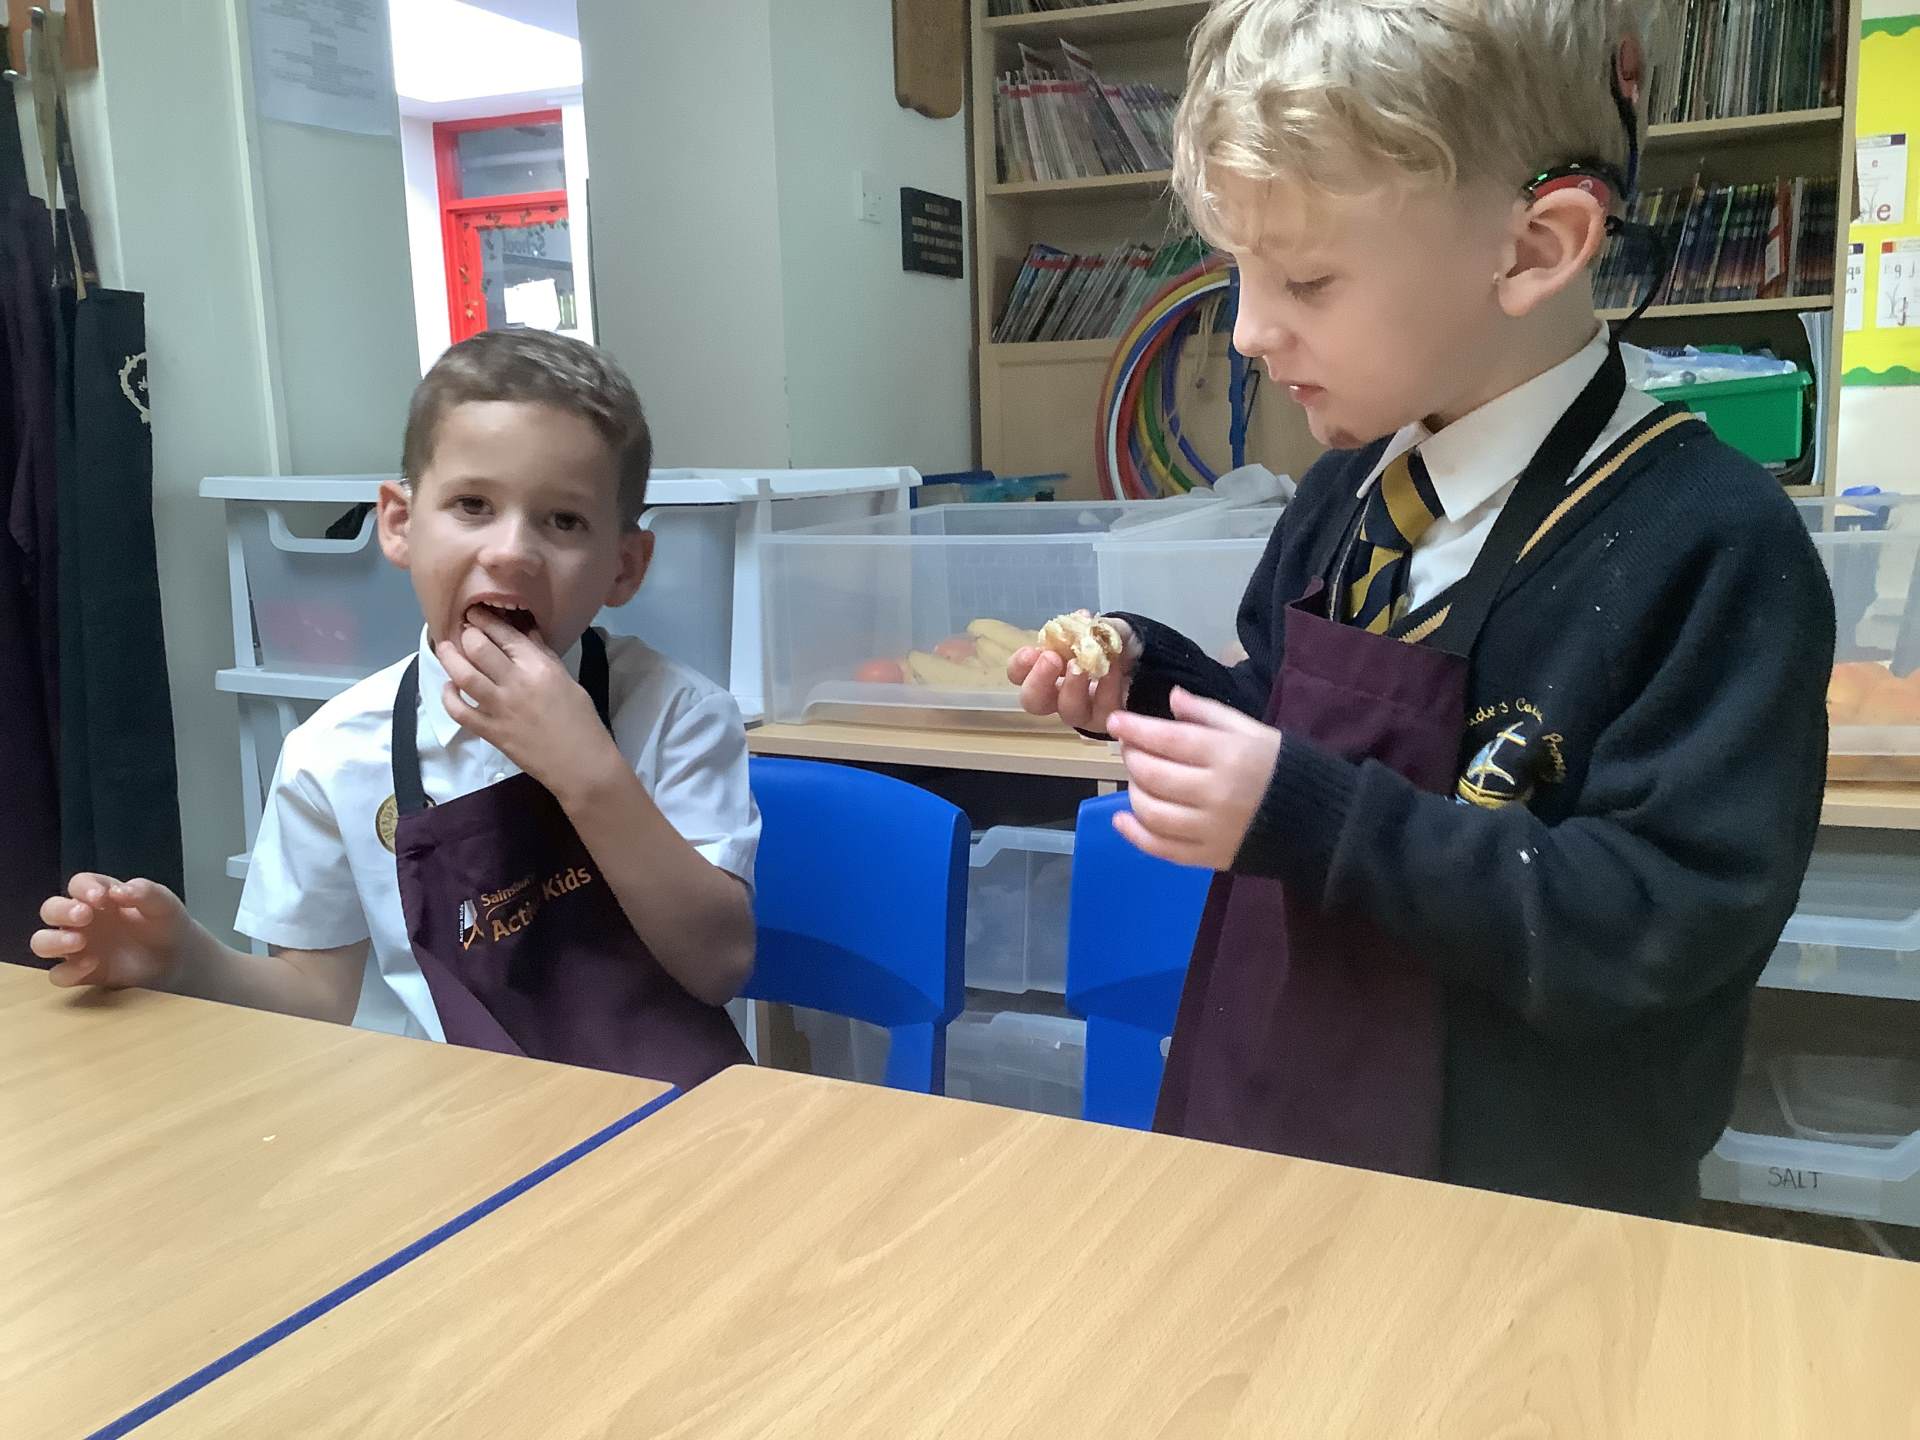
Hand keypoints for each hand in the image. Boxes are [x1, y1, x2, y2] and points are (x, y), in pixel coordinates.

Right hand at [32, 874, 187, 989]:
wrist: (178, 957)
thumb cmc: (165, 923)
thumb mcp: (163, 903)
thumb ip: (145, 892)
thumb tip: (120, 890)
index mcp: (99, 895)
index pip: (79, 884)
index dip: (84, 888)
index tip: (100, 897)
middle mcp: (81, 919)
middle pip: (51, 909)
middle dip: (61, 910)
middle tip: (84, 915)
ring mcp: (77, 947)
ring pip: (43, 942)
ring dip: (53, 941)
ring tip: (78, 941)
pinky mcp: (81, 972)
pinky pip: (59, 974)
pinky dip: (69, 971)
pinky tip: (92, 964)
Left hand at [435, 610, 620, 802]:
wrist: (581, 764)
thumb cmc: (582, 721)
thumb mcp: (567, 680)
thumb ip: (543, 656)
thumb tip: (525, 633)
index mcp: (539, 667)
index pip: (505, 633)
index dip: (485, 619)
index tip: (475, 613)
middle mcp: (516, 682)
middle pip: (478, 647)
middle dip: (466, 633)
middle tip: (461, 630)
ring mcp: (500, 707)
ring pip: (463, 674)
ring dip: (449, 657)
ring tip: (445, 648)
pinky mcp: (490, 730)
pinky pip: (459, 710)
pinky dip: (448, 696)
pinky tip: (449, 686)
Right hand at [1007, 617, 1135, 733]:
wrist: (1145, 658)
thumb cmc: (1113, 642)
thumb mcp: (1101, 627)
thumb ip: (1088, 625)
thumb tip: (1079, 619)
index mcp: (1046, 669)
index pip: (1019, 674)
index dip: (1019, 666)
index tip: (1030, 652)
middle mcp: (1058, 694)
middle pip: (1032, 701)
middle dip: (1038, 681)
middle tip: (1051, 660)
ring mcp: (1082, 711)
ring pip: (1068, 711)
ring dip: (1073, 686)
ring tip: (1082, 665)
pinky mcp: (1106, 720)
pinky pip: (1102, 710)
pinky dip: (1106, 688)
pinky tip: (1112, 668)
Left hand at [1107, 688, 1282, 868]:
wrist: (1318, 821)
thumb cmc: (1281, 767)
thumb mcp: (1252, 730)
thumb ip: (1209, 713)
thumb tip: (1171, 698)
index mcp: (1229, 756)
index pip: (1169, 740)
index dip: (1136, 729)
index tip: (1115, 721)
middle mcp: (1217, 794)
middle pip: (1154, 775)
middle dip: (1133, 757)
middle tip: (1131, 748)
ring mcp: (1211, 829)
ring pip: (1152, 812)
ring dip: (1133, 791)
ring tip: (1137, 778)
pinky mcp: (1209, 857)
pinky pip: (1161, 849)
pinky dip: (1135, 835)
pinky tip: (1122, 818)